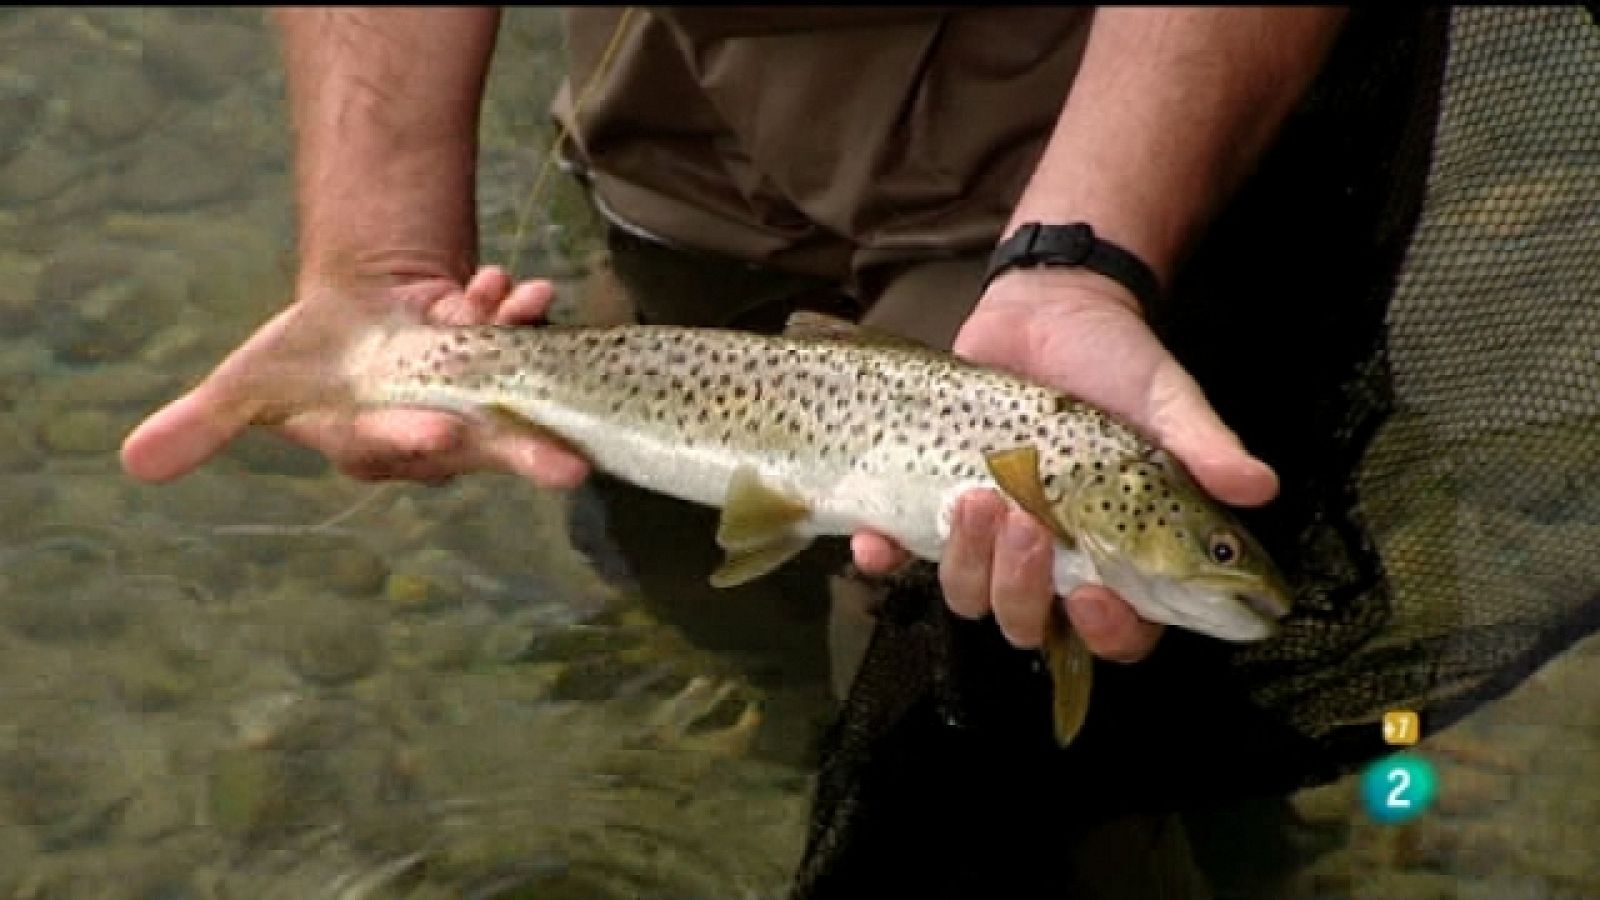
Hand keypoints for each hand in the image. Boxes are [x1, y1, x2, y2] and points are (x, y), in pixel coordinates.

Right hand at [120, 265, 590, 488]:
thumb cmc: (307, 360)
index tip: (440, 432)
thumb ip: (204, 424)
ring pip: (514, 387)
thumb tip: (132, 463)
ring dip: (522, 350)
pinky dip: (519, 311)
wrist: (358, 315)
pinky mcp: (505, 357)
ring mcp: (480, 394)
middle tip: (565, 466)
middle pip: (483, 446)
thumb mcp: (249, 385)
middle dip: (521, 446)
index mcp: (377, 444)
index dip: (414, 440)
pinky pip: (522, 339)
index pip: (396, 449)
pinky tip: (519, 288)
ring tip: (519, 307)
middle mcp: (440, 432)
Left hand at [850, 268, 1277, 661]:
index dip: (1108, 632)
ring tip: (976, 497)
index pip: (1122, 632)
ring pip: (969, 596)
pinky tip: (876, 541)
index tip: (1095, 595)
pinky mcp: (934, 507)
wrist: (1044, 308)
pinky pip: (899, 556)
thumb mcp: (1164, 396)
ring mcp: (990, 538)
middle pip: (1031, 624)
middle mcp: (1054, 560)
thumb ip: (1203, 445)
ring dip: (967, 563)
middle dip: (1023, 587)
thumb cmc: (1115, 360)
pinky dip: (883, 556)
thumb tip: (1261, 485)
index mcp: (1120, 552)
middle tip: (1027, 522)